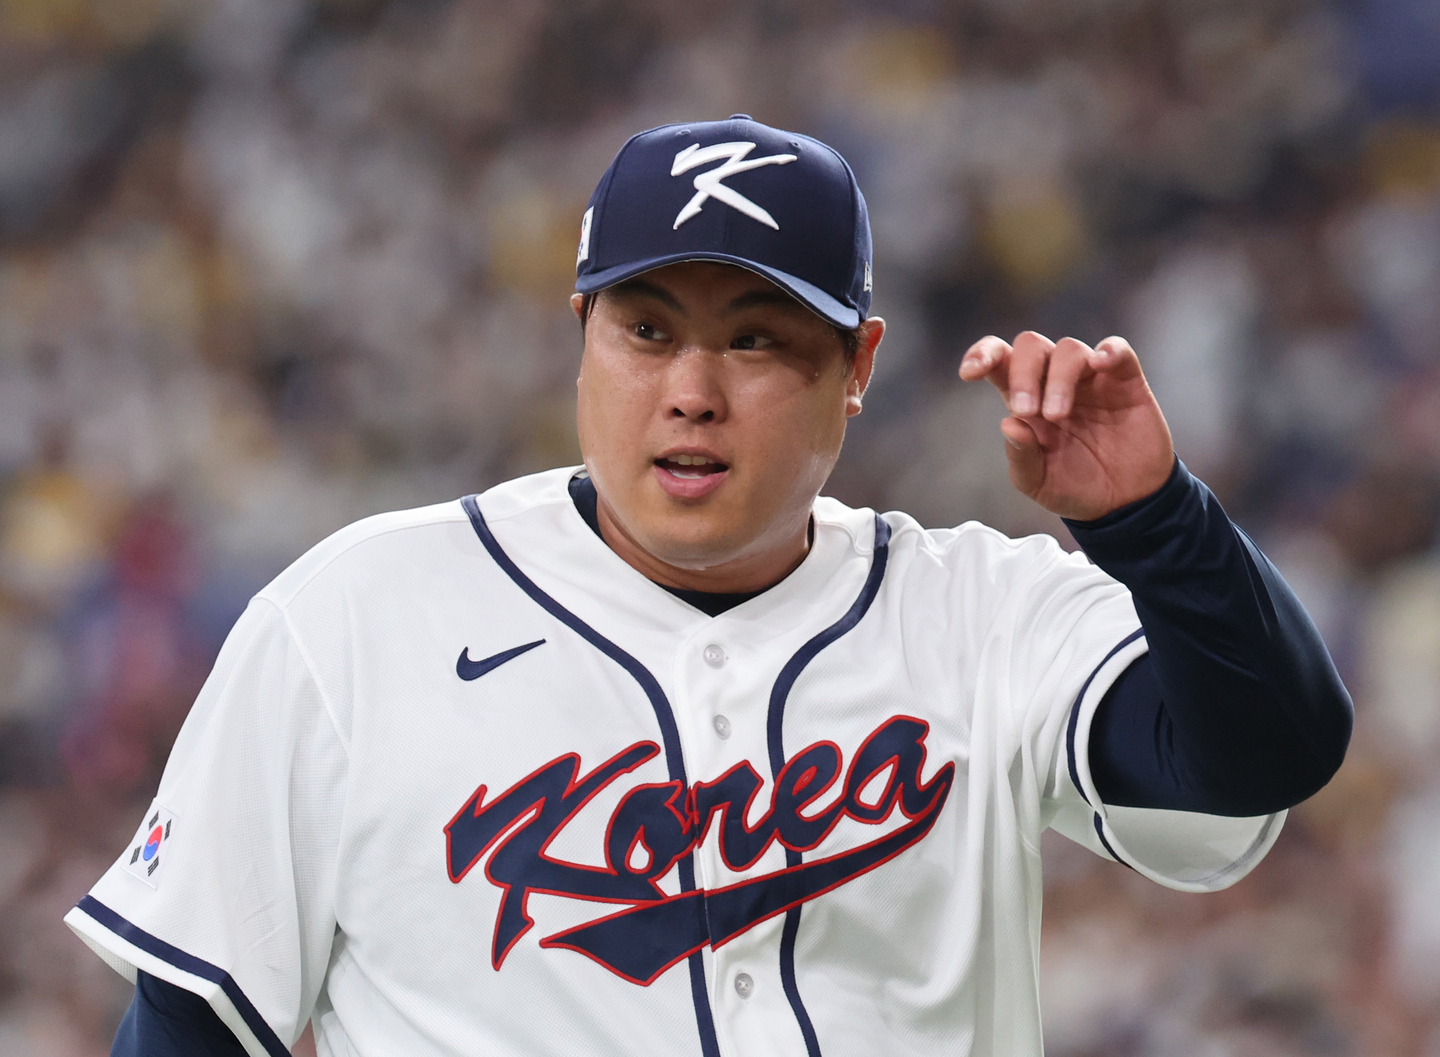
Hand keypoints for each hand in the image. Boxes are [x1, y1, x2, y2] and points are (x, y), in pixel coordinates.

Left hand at [959, 331, 1173, 520]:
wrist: (1123, 503)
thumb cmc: (1075, 486)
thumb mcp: (1037, 482)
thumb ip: (1020, 456)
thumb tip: (1008, 424)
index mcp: (1025, 399)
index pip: (1000, 361)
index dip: (983, 355)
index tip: (969, 373)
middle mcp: (1054, 380)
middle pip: (1031, 346)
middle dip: (1023, 374)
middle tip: (1027, 410)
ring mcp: (1090, 379)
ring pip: (1069, 348)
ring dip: (1059, 378)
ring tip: (1058, 415)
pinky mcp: (1125, 382)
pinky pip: (1117, 350)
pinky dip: (1109, 350)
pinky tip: (1101, 363)